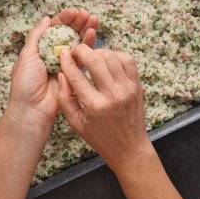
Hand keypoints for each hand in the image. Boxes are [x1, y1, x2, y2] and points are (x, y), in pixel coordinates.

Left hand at [7, 10, 98, 130]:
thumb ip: (36, 36)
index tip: (73, 12)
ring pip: (77, 43)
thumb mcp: (26, 55)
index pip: (55, 28)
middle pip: (68, 33)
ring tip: (94, 20)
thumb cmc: (25, 83)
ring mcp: (65, 63)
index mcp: (41, 47)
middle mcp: (53, 53)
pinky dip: (89, 45)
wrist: (32, 109)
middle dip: (78, 22)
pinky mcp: (75, 73)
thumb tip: (46, 18)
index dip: (64, 19)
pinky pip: (83, 57)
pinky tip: (92, 34)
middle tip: (87, 15)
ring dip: (85, 30)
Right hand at [57, 45, 150, 169]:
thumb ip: (65, 98)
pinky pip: (128, 60)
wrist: (129, 148)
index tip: (63, 54)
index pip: (77, 75)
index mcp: (95, 106)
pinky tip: (108, 60)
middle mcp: (112, 94)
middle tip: (76, 52)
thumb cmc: (100, 137)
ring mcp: (127, 88)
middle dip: (82, 51)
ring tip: (91, 57)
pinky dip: (116, 55)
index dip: (67, 61)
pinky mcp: (137, 85)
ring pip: (111, 56)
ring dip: (98, 52)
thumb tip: (62, 74)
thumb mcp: (76, 123)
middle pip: (95, 59)